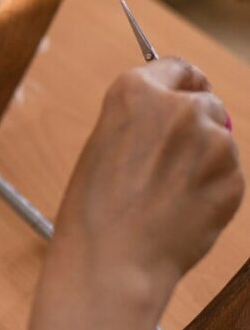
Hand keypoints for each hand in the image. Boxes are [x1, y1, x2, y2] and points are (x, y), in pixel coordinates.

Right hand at [53, 57, 243, 303]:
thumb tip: (178, 116)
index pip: (176, 68)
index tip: (185, 96)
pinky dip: (212, 191)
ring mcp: (212, 141)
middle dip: (195, 127)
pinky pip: (229, 175)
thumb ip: (143, 121)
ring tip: (167, 197)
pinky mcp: (233, 176)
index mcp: (136, 92)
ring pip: (219, 141)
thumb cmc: (96, 210)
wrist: (113, 261)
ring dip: (204, 162)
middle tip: (171, 163)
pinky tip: (182, 212)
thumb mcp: (105, 144)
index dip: (180, 86)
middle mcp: (178, 108)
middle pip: (204, 103)